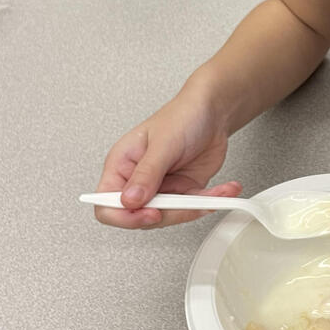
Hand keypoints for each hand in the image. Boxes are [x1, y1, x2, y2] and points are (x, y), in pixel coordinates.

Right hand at [94, 90, 239, 229]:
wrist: (212, 112)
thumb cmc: (182, 116)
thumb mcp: (163, 144)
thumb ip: (146, 174)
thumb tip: (129, 200)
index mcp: (122, 165)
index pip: (106, 203)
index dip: (123, 216)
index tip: (149, 212)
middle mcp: (138, 180)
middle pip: (140, 216)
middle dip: (168, 213)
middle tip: (186, 202)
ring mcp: (161, 188)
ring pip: (168, 217)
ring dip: (193, 208)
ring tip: (212, 193)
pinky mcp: (182, 192)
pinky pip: (191, 209)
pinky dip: (208, 202)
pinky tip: (222, 191)